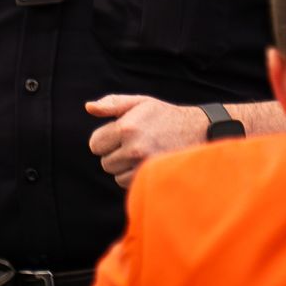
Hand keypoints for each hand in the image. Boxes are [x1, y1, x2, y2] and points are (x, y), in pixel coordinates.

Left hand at [86, 95, 207, 183]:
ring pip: (115, 174)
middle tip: (133, 143)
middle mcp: (134, 148)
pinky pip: (128, 183)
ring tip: (141, 152)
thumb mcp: (139, 103)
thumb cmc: (164, 115)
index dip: (104, 140)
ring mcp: (143, 165)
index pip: (95, 144)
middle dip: (114, 153)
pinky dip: (132, 176)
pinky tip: (145, 162)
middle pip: (105, 162)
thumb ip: (112, 103)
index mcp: (127, 128)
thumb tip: (88, 107)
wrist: (197, 131)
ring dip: (123, 166)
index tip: (117, 135)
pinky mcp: (152, 176)